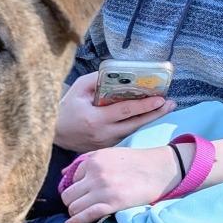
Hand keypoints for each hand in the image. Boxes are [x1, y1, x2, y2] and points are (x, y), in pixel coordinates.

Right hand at [54, 73, 177, 152]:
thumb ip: (97, 80)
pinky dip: (135, 126)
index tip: (160, 98)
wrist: (52, 133)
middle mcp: (102, 134)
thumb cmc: (64, 109)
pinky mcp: (104, 148)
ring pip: (131, 131)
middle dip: (155, 113)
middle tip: (171, 104)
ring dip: (148, 120)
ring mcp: (104, 144)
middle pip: (135, 124)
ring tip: (163, 109)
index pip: (125, 111)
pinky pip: (123, 136)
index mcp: (95, 119)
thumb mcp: (78, 89)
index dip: (145, 105)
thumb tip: (119, 74)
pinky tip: (145, 118)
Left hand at [61, 144, 182, 222]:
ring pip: (73, 207)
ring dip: (75, 212)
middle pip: (68, 195)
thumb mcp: (110, 154)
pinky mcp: (112, 203)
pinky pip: (85, 215)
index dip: (76, 188)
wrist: (162, 169)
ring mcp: (103, 190)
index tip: (82, 193)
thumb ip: (86, 161)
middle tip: (81, 205)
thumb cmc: (136, 162)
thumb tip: (64, 173)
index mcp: (93, 160)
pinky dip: (75, 222)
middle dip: (72, 202)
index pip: (70, 180)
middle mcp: (95, 174)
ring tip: (82, 213)